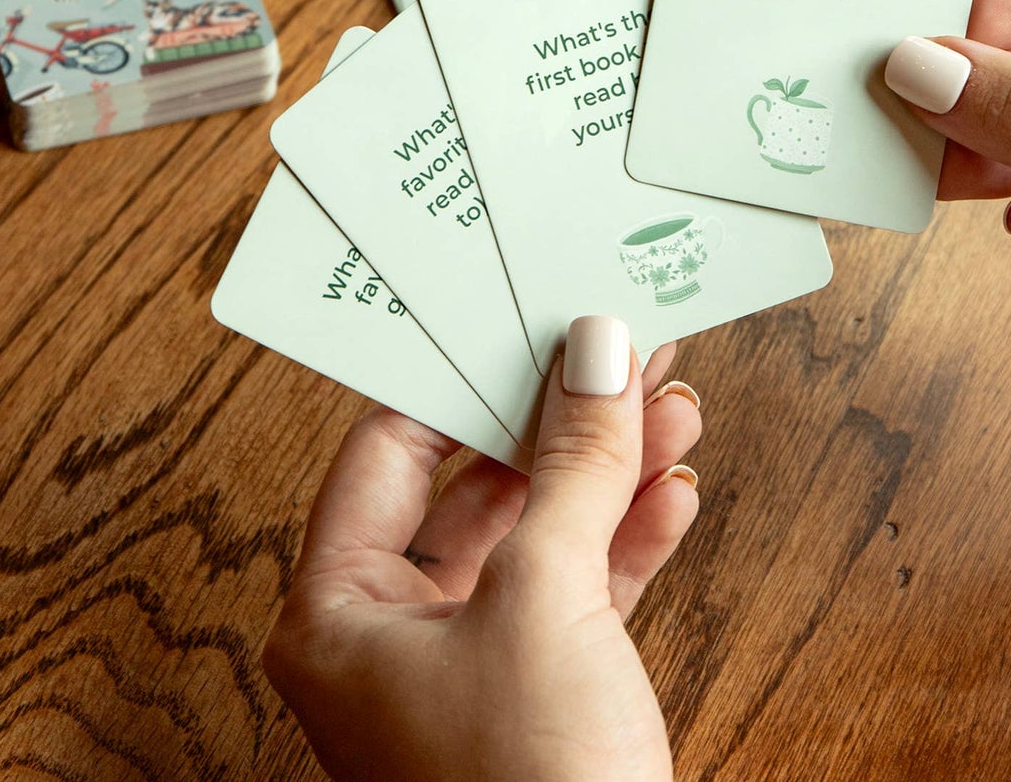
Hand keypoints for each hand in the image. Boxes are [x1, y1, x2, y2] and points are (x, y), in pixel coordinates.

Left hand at [263, 317, 701, 781]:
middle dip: (557, 418)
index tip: (516, 318)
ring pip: (539, 530)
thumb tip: (595, 354)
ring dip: (607, 468)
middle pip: (476, 482)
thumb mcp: (546, 598)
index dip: (458, 374)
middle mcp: (393, 634)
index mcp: (339, 610)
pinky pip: (581, 586)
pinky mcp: (539, 692)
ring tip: (665, 401)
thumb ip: (574, 465)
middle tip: (610, 350)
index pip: (390, 448)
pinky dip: (629, 535)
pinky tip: (671, 488)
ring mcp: (470, 664)